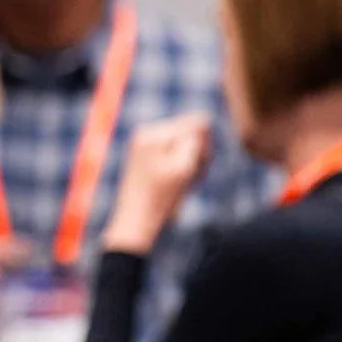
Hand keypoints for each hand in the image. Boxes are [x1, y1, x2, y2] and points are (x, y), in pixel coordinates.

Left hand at [103, 114, 214, 254]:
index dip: (204, 147)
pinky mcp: (146, 156)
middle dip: (197, 154)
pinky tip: (175, 183)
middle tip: (190, 178)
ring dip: (190, 163)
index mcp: (154, 133)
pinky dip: (180, 167)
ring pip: (184, 144)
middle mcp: (146, 133)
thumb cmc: (162, 197)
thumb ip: (196, 140)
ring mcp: (144, 144)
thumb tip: (203, 119)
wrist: (136, 222)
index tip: (197, 167)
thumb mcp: (185, 166)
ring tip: (182, 183)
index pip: (195, 124)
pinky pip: (174, 153)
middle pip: (189, 132)